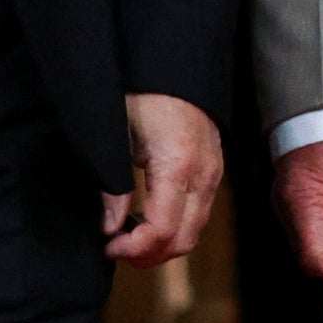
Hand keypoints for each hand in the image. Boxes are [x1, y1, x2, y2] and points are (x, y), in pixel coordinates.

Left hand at [103, 94, 223, 266]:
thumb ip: (113, 185)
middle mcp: (203, 176)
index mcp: (177, 166)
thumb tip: (109, 226)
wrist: (175, 68)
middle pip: (183, 241)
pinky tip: (147, 219)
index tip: (109, 245)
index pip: (162, 230)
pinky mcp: (214, 173)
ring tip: (128, 237)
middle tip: (116, 249)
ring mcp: (213, 176)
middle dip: (148, 255)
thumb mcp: (118, 136)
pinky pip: (198, 216)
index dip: (134, 248)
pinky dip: (174, 229)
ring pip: (193, 233)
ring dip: (162, 245)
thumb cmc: (143, 95)